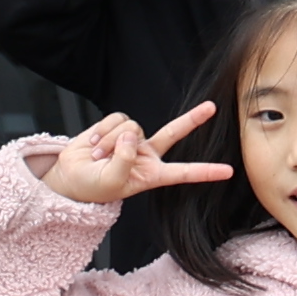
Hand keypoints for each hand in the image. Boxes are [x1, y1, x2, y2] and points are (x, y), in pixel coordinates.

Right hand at [46, 104, 237, 207]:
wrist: (68, 177)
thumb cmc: (92, 187)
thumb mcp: (112, 182)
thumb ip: (124, 159)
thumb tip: (131, 135)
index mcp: (152, 174)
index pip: (184, 172)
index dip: (205, 172)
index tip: (228, 172)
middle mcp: (146, 154)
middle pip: (174, 132)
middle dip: (193, 119)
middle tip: (211, 107)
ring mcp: (132, 139)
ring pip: (132, 127)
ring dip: (111, 140)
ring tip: (98, 155)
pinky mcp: (116, 127)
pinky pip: (116, 119)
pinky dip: (102, 131)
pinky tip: (93, 144)